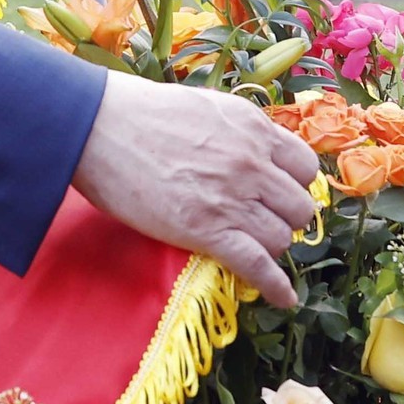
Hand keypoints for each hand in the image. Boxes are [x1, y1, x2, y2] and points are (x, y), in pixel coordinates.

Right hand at [71, 75, 321, 309]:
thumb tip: (250, 153)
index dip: (294, 185)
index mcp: (253, 128)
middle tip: (260, 221)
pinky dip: (274, 286)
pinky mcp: (207, 231)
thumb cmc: (139, 113)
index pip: (304, 167)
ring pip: (280, 238)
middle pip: (299, 207)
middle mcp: (252, 163)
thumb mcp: (205, 106)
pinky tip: (282, 297)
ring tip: (248, 247)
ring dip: (268, 246)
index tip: (279, 194)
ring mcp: (233, 198)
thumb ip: (237, 131)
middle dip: (284, 218)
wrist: (99, 127)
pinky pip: (257, 265)